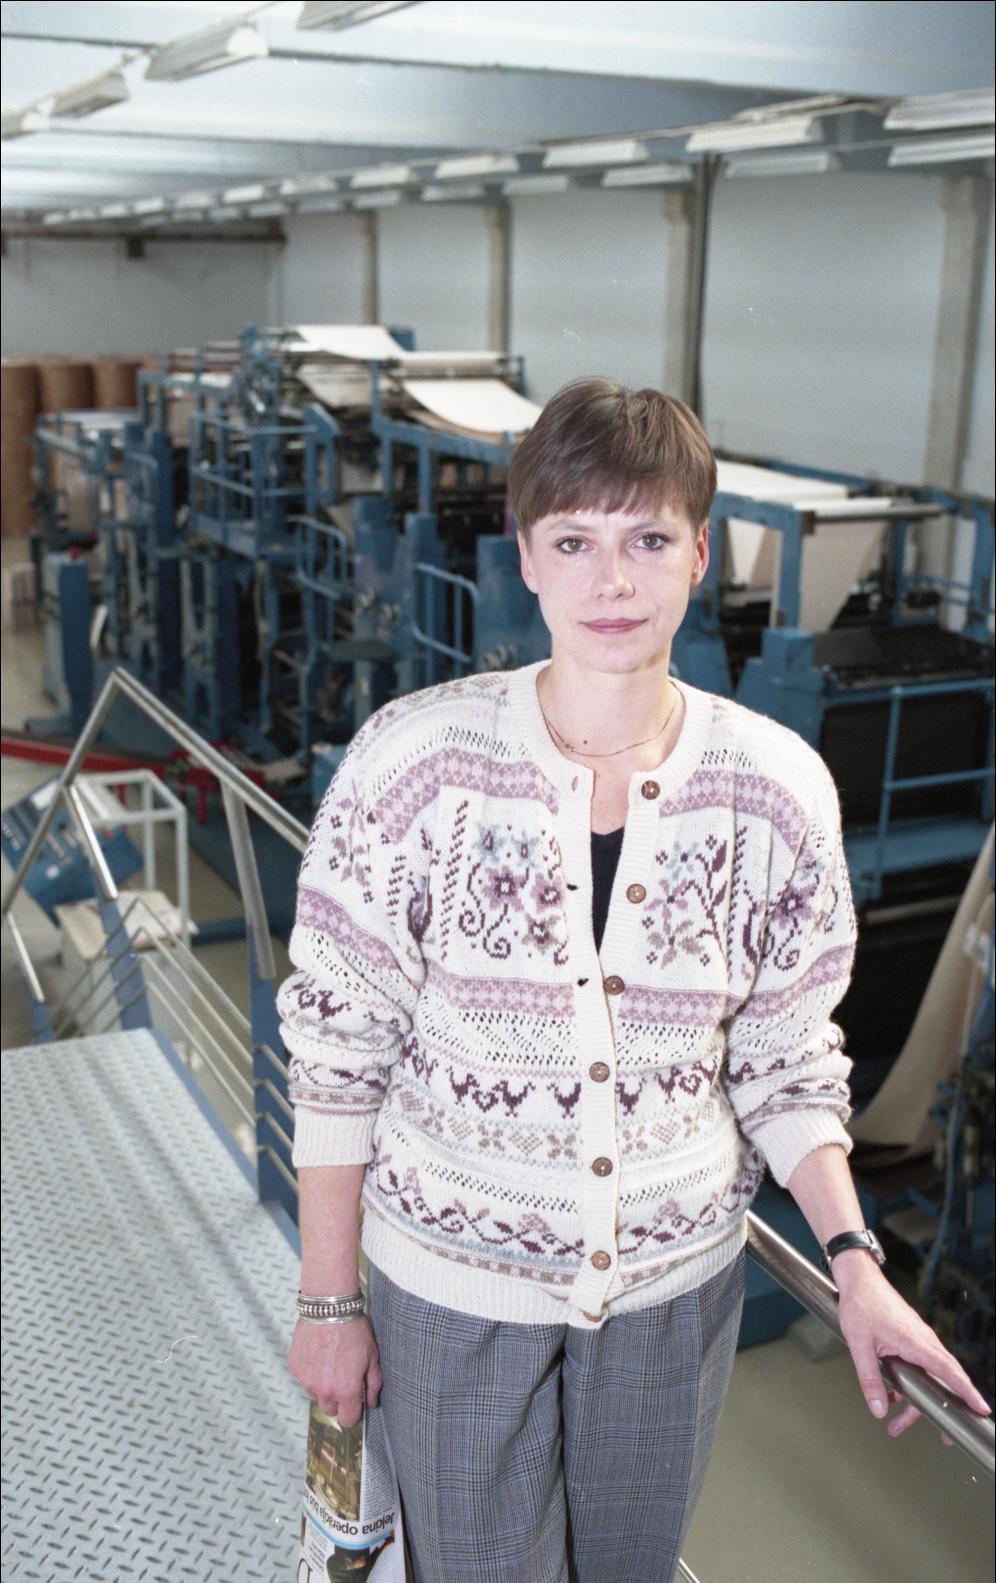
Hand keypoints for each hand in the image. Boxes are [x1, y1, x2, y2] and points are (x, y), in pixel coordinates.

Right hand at [288, 1315, 382, 1428]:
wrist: (329, 1308)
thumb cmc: (354, 1329)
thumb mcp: (373, 1356)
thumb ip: (373, 1384)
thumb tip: (371, 1403)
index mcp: (347, 1390)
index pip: (348, 1420)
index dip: (353, 1412)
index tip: (356, 1402)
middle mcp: (324, 1390)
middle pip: (330, 1410)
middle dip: (338, 1400)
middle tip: (343, 1378)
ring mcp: (306, 1380)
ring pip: (315, 1395)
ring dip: (322, 1387)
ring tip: (330, 1364)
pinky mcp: (295, 1368)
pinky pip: (304, 1379)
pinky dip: (310, 1373)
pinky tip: (318, 1355)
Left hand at [834, 1255, 990, 1437]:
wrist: (859, 1278)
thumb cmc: (861, 1304)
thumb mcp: (859, 1345)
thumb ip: (870, 1379)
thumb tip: (879, 1409)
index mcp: (915, 1342)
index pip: (949, 1371)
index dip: (967, 1392)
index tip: (981, 1409)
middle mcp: (923, 1341)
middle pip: (944, 1379)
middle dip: (945, 1409)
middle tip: (946, 1435)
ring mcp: (918, 1339)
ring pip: (927, 1376)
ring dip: (914, 1402)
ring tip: (897, 1425)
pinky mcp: (910, 1338)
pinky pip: (917, 1367)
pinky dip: (907, 1385)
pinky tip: (890, 1397)